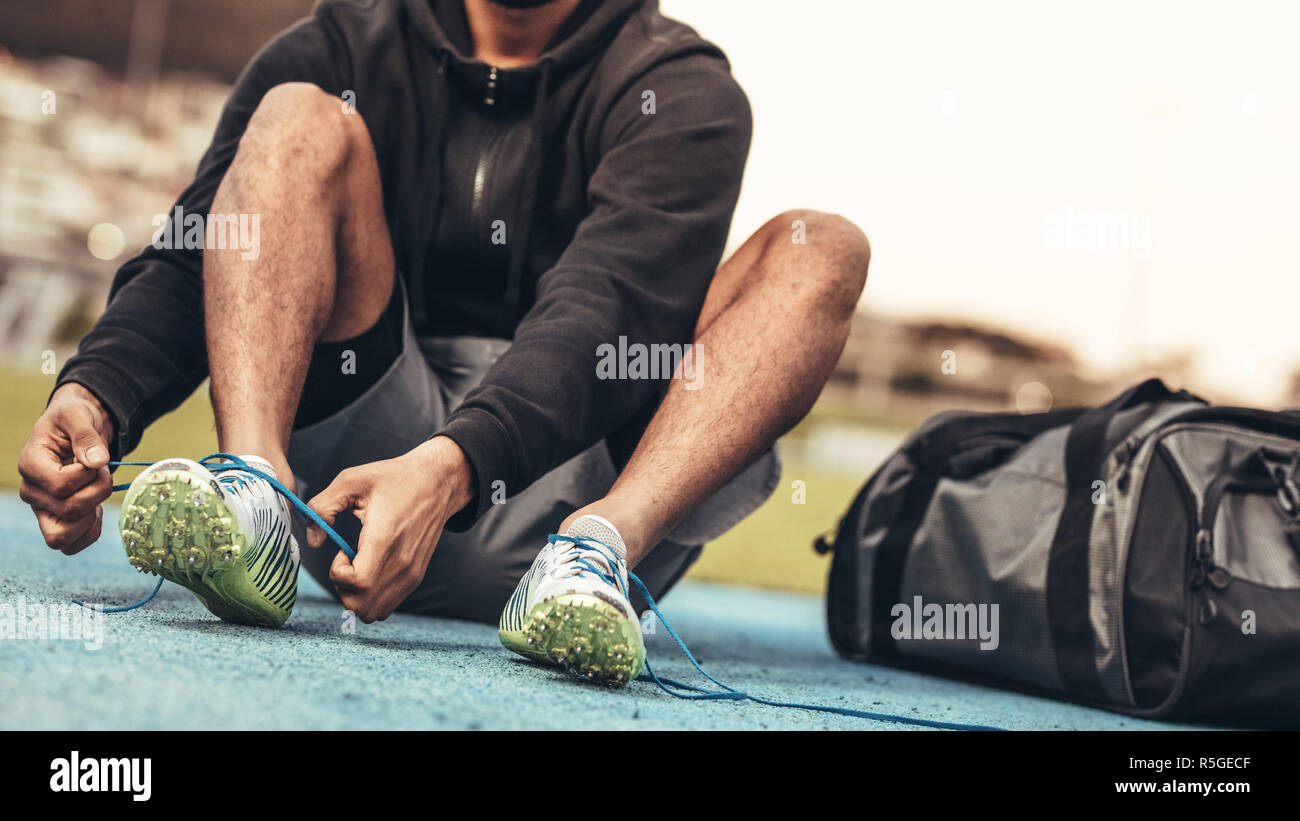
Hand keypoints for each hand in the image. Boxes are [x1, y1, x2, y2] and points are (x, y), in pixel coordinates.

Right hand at [19, 382, 115, 553]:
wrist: (74, 429)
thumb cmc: (73, 420)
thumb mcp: (79, 415)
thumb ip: (86, 436)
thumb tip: (97, 462)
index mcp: (31, 464)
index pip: (60, 485)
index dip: (87, 474)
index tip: (95, 458)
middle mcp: (32, 492)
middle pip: (68, 510)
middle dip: (98, 491)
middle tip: (101, 472)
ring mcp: (42, 510)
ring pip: (61, 538)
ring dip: (91, 517)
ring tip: (95, 494)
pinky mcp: (56, 521)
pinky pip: (71, 545)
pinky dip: (90, 532)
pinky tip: (96, 510)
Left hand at [306, 435, 473, 621]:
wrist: (437, 482)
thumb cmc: (394, 478)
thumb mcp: (351, 479)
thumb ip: (322, 507)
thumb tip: (314, 541)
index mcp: (384, 539)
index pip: (357, 583)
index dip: (338, 573)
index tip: (342, 550)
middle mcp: (401, 563)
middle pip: (361, 606)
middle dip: (343, 588)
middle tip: (347, 560)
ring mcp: (411, 574)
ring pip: (373, 612)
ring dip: (356, 596)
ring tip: (359, 566)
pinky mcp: (416, 577)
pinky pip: (387, 606)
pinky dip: (371, 597)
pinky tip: (372, 569)